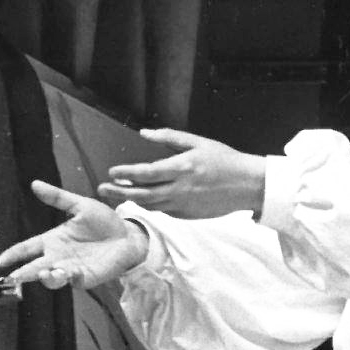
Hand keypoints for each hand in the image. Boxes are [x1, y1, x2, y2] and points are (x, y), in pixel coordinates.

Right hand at [0, 181, 148, 290]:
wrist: (128, 235)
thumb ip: (57, 198)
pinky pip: (72, 280)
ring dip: (44, 277)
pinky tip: (64, 273)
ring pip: (51, 277)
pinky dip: (66, 278)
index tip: (0, 261)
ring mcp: (71, 268)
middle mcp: (58, 256)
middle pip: (35, 266)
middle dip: (23, 273)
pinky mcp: (85, 277)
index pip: (28, 248)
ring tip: (42, 272)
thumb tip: (34, 184)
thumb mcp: (80, 205)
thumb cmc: (104, 221)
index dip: (14, 254)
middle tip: (13, 277)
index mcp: (54, 239)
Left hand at [96, 128, 266, 219]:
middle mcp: (180, 189)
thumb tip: (144, 133)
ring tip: (117, 195)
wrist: (248, 185)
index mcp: (182, 168)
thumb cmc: (224, 160)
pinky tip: (143, 199)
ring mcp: (183, 205)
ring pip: (150, 206)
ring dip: (132, 201)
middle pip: (141, 195)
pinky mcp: (187, 215)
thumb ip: (170, 138)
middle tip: (101, 190)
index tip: (112, 172)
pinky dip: (151, 205)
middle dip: (118, 193)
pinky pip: (163, 211)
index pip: (146, 173)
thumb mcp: (198, 142)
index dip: (126, 174)